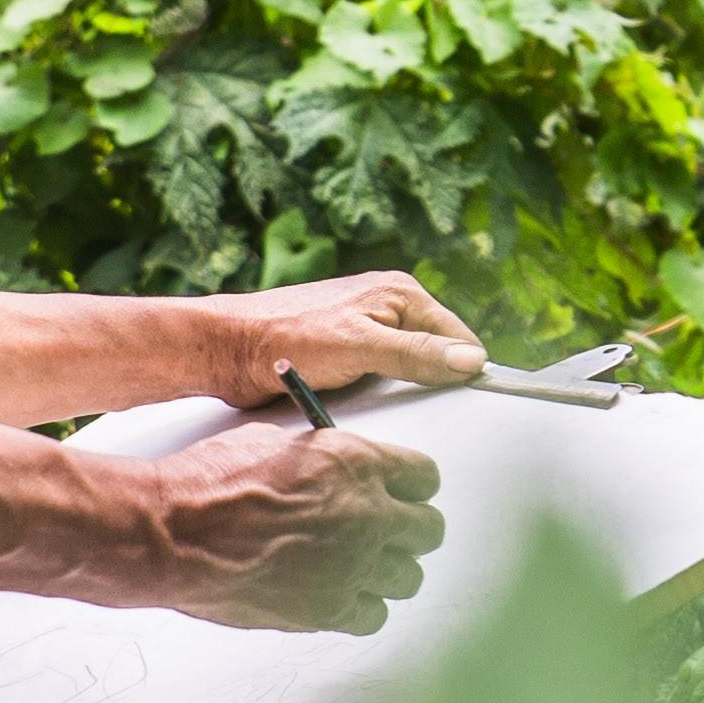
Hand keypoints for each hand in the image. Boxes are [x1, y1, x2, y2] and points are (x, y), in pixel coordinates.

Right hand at [134, 420, 447, 632]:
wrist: (173, 533)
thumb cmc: (211, 483)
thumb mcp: (276, 443)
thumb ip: (321, 457)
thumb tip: (334, 468)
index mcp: (358, 464)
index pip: (425, 476)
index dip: (411, 484)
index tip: (401, 491)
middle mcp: (369, 515)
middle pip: (429, 530)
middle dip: (409, 529)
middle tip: (385, 531)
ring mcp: (353, 567)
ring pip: (410, 577)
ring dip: (389, 570)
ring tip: (360, 567)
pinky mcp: (329, 610)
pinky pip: (374, 616)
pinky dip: (362, 607)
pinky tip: (338, 595)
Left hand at [236, 268, 487, 397]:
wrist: (231, 349)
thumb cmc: (288, 339)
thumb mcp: (360, 346)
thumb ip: (417, 353)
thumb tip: (472, 361)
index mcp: (400, 293)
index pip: (458, 337)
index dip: (463, 371)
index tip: (463, 404)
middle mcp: (389, 306)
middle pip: (437, 353)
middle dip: (433, 382)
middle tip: (419, 409)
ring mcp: (369, 328)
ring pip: (410, 368)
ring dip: (404, 391)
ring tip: (387, 405)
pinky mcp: (349, 351)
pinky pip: (383, 376)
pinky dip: (381, 393)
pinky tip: (368, 404)